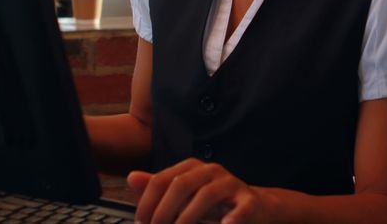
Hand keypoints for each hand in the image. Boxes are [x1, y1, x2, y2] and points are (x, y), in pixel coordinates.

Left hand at [127, 158, 268, 223]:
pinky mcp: (250, 201)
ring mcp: (231, 184)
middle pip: (181, 185)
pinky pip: (240, 208)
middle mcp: (211, 171)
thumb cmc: (215, 203)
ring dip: (188, 218)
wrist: (255, 207)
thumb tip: (132, 178)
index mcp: (192, 168)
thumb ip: (159, 188)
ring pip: (206, 195)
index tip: (141, 223)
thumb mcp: (185, 195)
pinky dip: (232, 218)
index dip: (147, 203)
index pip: (162, 180)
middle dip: (164, 211)